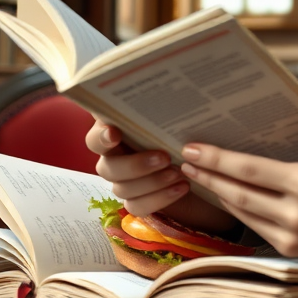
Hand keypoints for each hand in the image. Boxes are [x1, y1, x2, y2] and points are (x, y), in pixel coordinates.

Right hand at [84, 119, 235, 234]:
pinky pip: (138, 206)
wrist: (201, 160)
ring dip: (152, 182)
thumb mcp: (176, 118)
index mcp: (117, 133)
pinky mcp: (136, 200)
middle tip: (164, 158)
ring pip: (122, 189)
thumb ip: (163, 109)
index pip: (96, 137)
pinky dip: (160, 198)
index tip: (114, 133)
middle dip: (135, 165)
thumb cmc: (184, 131)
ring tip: (179, 173)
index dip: (101, 136)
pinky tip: (183, 187)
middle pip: (107, 168)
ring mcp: (123, 181)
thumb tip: (162, 92)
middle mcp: (115, 157)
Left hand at [178, 80, 297, 256]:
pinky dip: (237, 209)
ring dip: (218, 192)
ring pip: (242, 212)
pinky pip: (255, 226)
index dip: (219, 160)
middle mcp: (297, 214)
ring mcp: (292, 235)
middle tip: (187, 161)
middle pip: (238, 193)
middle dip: (209, 176)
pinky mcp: (291, 248)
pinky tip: (224, 192)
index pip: (250, 171)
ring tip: (199, 174)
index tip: (194, 150)